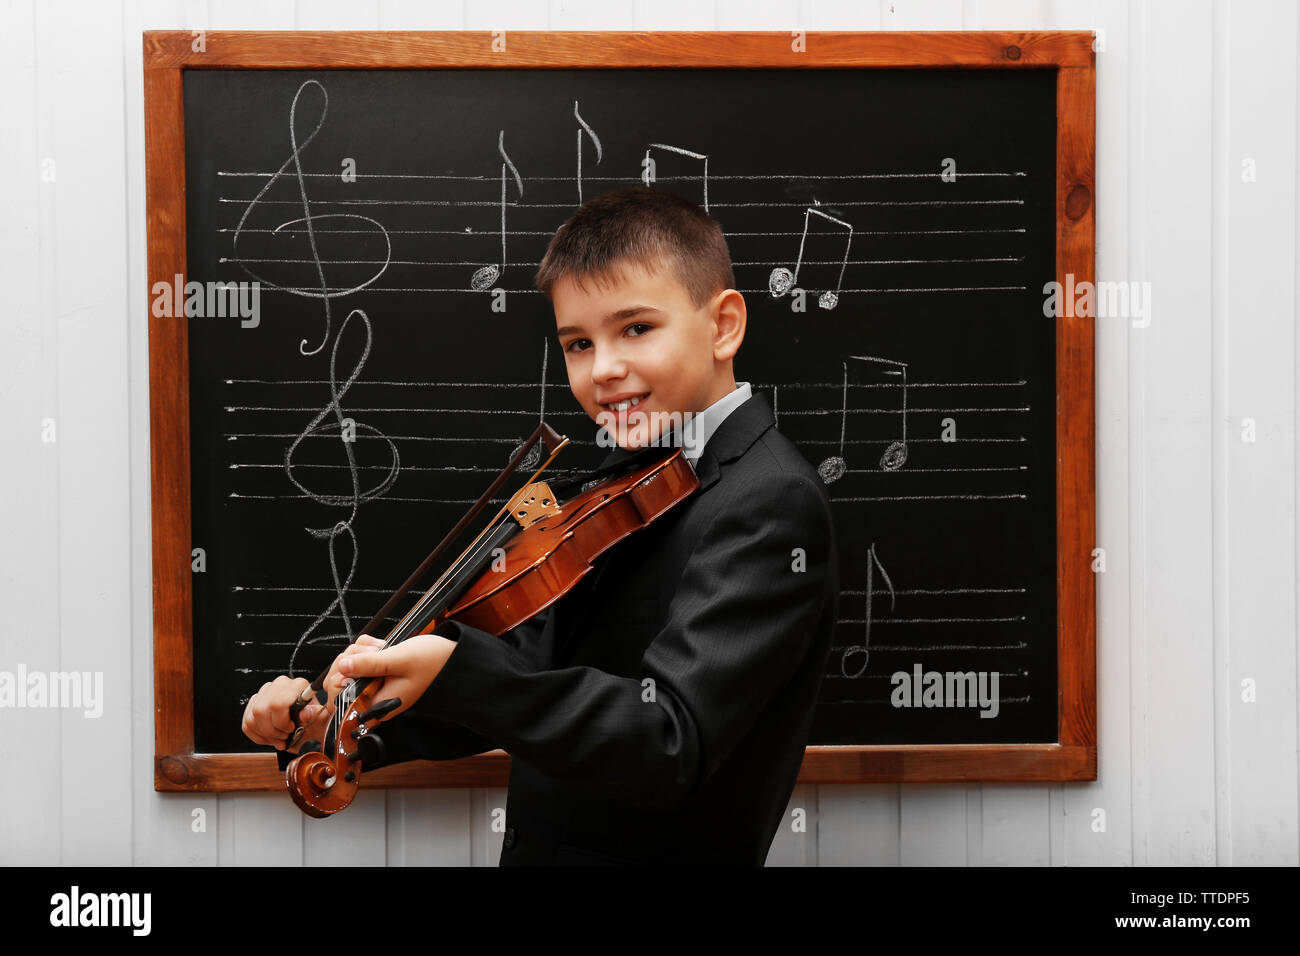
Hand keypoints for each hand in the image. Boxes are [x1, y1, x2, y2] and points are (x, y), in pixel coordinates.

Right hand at [241, 634, 384, 749]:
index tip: (291, 729)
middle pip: (265, 707)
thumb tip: (306, 711)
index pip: (281, 700)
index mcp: (297, 686)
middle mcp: (279, 685)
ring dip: (267, 732)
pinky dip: (258, 735)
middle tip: (285, 736)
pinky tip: (270, 737)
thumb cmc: (316, 724)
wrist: (306, 730)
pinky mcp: (252, 704)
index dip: (283, 719)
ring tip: (280, 738)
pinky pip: (247, 722)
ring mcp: (264, 693)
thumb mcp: (322, 721)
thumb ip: (315, 715)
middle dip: (274, 728)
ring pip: (255, 714)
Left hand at [335, 632, 457, 721]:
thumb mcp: (399, 660)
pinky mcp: (376, 673)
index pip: (340, 701)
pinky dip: (366, 648)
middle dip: (349, 659)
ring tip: (381, 648)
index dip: (338, 679)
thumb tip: (343, 666)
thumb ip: (369, 664)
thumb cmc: (432, 662)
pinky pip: (358, 659)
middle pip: (339, 681)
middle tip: (371, 651)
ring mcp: (373, 685)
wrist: (451, 656)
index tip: (352, 663)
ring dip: (359, 651)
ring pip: (347, 666)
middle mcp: (373, 699)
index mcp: (377, 705)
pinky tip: (381, 646)